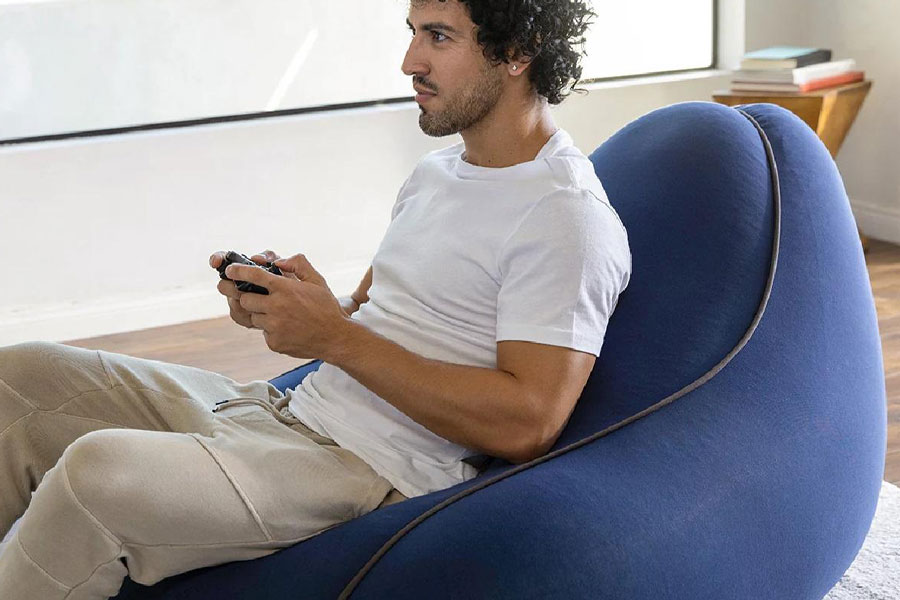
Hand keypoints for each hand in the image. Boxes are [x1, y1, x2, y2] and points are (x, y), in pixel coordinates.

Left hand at [222, 253, 350, 358]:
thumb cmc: (326, 307)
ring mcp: (274, 327)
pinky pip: (263, 333)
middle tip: (257, 297)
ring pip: (252, 317)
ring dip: (260, 314)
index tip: (229, 271)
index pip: (253, 275)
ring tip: (280, 315)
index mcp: (285, 289)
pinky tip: (287, 328)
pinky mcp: (274, 343)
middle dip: (247, 296)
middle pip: (245, 298)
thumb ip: (298, 264)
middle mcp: (277, 307)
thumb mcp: (317, 280)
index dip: (237, 271)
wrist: (335, 338)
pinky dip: (271, 330)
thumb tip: (279, 261)